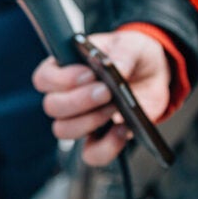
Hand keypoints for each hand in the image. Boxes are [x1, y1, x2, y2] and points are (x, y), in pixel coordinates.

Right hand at [32, 29, 170, 165]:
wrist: (153, 75)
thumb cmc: (132, 55)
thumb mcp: (130, 44)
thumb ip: (122, 53)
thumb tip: (115, 68)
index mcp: (65, 68)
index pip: (44, 78)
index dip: (61, 79)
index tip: (88, 74)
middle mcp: (67, 95)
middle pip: (52, 107)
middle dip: (79, 101)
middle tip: (106, 91)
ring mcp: (81, 119)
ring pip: (64, 130)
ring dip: (89, 121)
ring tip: (115, 108)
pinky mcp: (99, 137)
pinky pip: (91, 154)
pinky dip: (106, 147)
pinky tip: (122, 130)